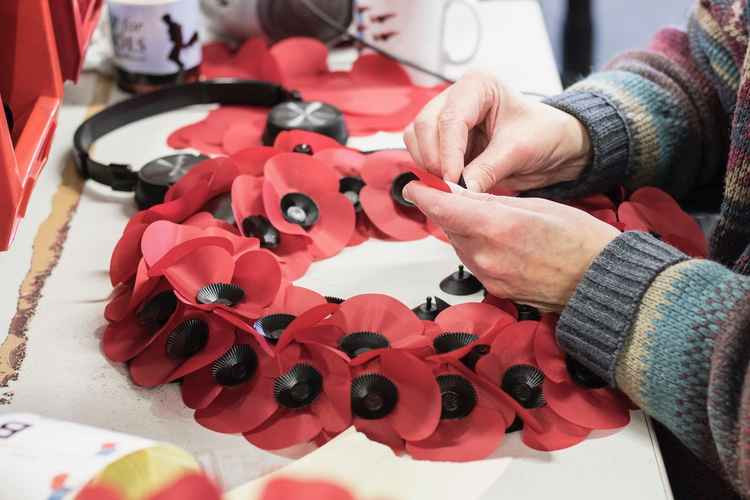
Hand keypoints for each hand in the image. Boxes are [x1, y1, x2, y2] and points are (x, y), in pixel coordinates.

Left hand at [403, 182, 619, 310]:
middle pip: (450, 227)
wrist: (600, 281)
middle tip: (462, 198)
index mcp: (498, 226)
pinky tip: (500, 242)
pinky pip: (474, 262)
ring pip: (461, 245)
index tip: (413, 187)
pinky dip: (478, 248)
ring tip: (494, 222)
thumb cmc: (579, 239)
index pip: (444, 208)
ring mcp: (489, 276)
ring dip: (465, 230)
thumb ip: (493, 202)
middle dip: (451, 211)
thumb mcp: (536, 205)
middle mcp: (487, 255)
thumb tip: (463, 196)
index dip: (424, 196)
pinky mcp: (495, 289)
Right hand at [404, 72, 591, 192]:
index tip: (452, 180)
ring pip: (416, 139)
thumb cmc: (545, 135)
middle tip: (450, 185)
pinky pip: (421, 152)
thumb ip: (486, 170)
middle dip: (434, 159)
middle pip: (424, 126)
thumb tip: (457, 192)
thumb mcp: (519, 151)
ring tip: (453, 183)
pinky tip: (450, 181)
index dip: (448, 152)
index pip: (450, 118)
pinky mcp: (443, 139)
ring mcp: (446, 116)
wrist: (555, 147)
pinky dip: (429, 169)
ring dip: (428, 164)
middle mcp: (456, 96)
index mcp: (478, 85)